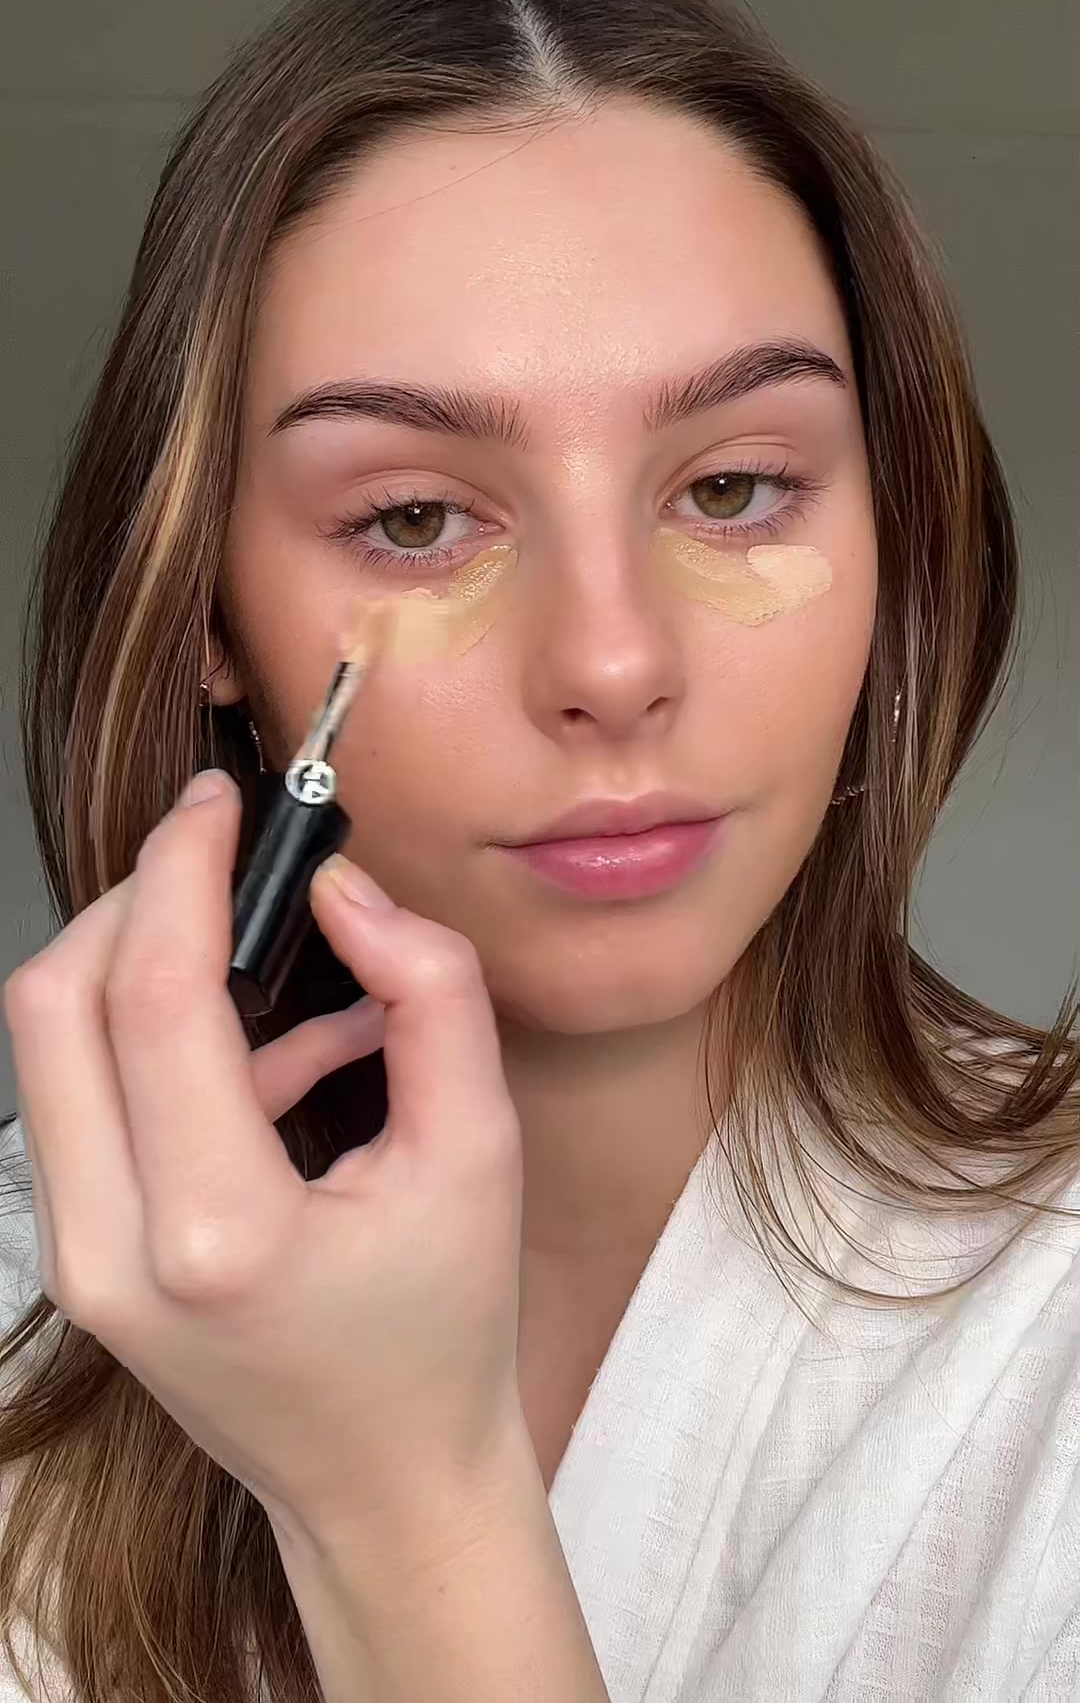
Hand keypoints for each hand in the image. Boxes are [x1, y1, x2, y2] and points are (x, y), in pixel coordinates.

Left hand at [3, 769, 526, 1559]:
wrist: (385, 1487)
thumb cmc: (445, 1336)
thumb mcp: (479, 1151)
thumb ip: (431, 995)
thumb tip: (348, 892)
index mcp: (217, 1230)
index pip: (152, 994)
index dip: (181, 869)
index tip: (219, 804)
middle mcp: (113, 1250)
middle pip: (54, 1003)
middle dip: (134, 900)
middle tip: (218, 859)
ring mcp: (79, 1264)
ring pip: (50, 1048)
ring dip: (141, 968)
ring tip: (272, 971)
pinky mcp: (80, 1262)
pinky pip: (86, 1104)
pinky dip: (160, 1045)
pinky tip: (275, 1057)